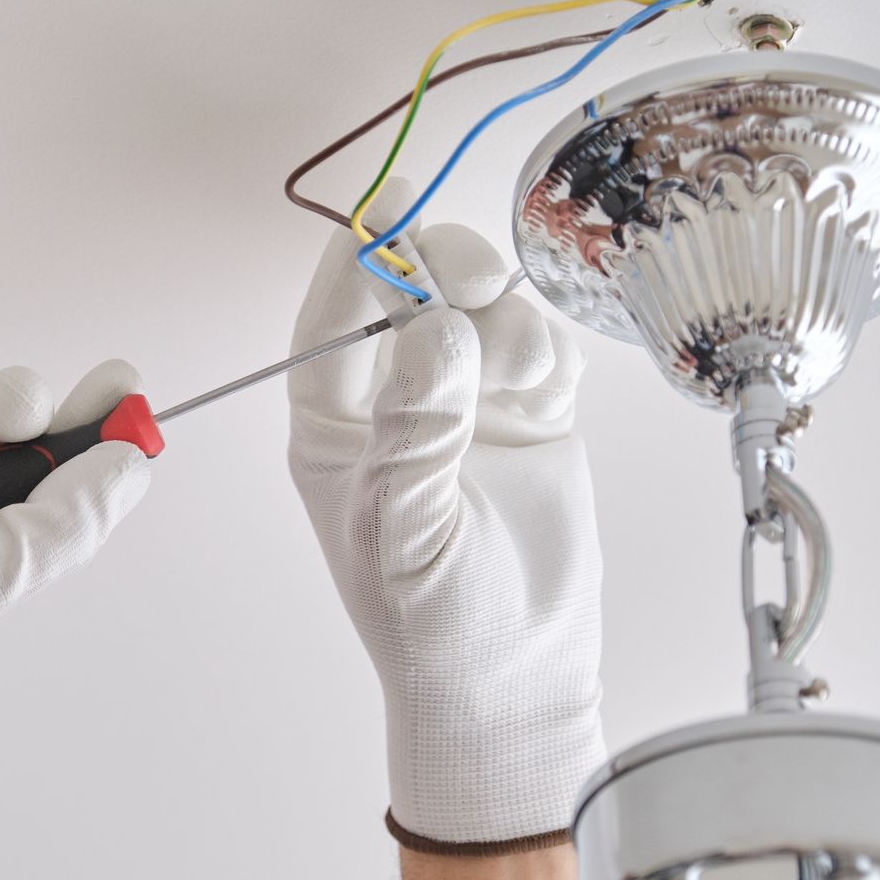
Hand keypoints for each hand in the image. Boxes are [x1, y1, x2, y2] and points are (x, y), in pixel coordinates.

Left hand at [287, 179, 604, 849]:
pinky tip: (547, 396)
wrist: (514, 676)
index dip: (359, 254)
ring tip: (523, 380)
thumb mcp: (405, 527)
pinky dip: (545, 349)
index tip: (394, 202)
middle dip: (445, 270)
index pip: (332, 319)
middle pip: (410, 290)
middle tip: (478, 285)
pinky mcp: (528, 413)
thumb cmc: (432, 622)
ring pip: (480, 307)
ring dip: (505, 319)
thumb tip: (428, 329)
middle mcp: (395, 402)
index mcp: (334, 427)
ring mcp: (463, 403)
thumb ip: (413, 428)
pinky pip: (535, 341)